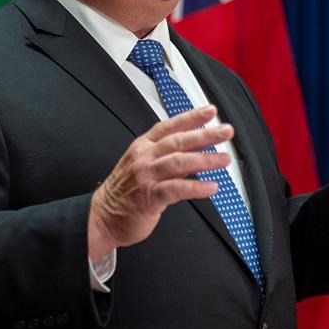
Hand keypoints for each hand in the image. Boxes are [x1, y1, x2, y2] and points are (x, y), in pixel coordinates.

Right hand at [87, 105, 231, 260]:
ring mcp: (146, 176)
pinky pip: (176, 189)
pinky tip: (211, 187)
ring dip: (205, 159)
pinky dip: (196, 187)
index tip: (210, 111)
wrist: (102, 218)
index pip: (170, 126)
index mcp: (144, 146)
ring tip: (224, 159)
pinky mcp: (149, 197)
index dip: (191, 117)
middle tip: (226, 131)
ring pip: (179, 162)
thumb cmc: (126, 192)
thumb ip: (170, 157)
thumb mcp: (145, 166)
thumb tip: (200, 150)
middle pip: (178, 141)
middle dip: (205, 134)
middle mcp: (144, 157)